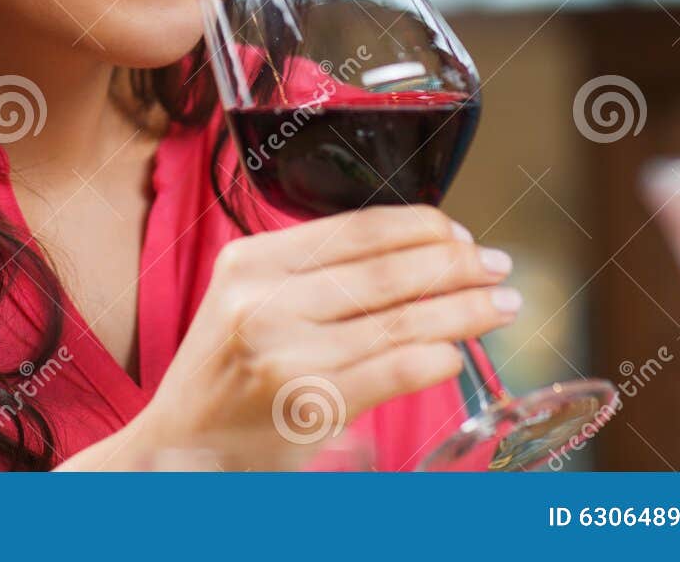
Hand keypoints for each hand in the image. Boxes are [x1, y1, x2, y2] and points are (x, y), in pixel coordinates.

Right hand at [115, 204, 519, 468]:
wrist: (179, 450)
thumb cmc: (227, 376)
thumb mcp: (249, 302)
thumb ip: (311, 274)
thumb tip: (416, 252)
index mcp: (250, 261)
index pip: (356, 229)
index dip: (421, 228)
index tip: (461, 236)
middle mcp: (262, 301)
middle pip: (385, 271)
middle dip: (456, 265)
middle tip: (497, 266)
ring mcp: (284, 353)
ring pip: (400, 320)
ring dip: (462, 311)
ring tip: (500, 307)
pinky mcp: (307, 404)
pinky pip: (394, 370)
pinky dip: (437, 359)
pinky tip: (457, 355)